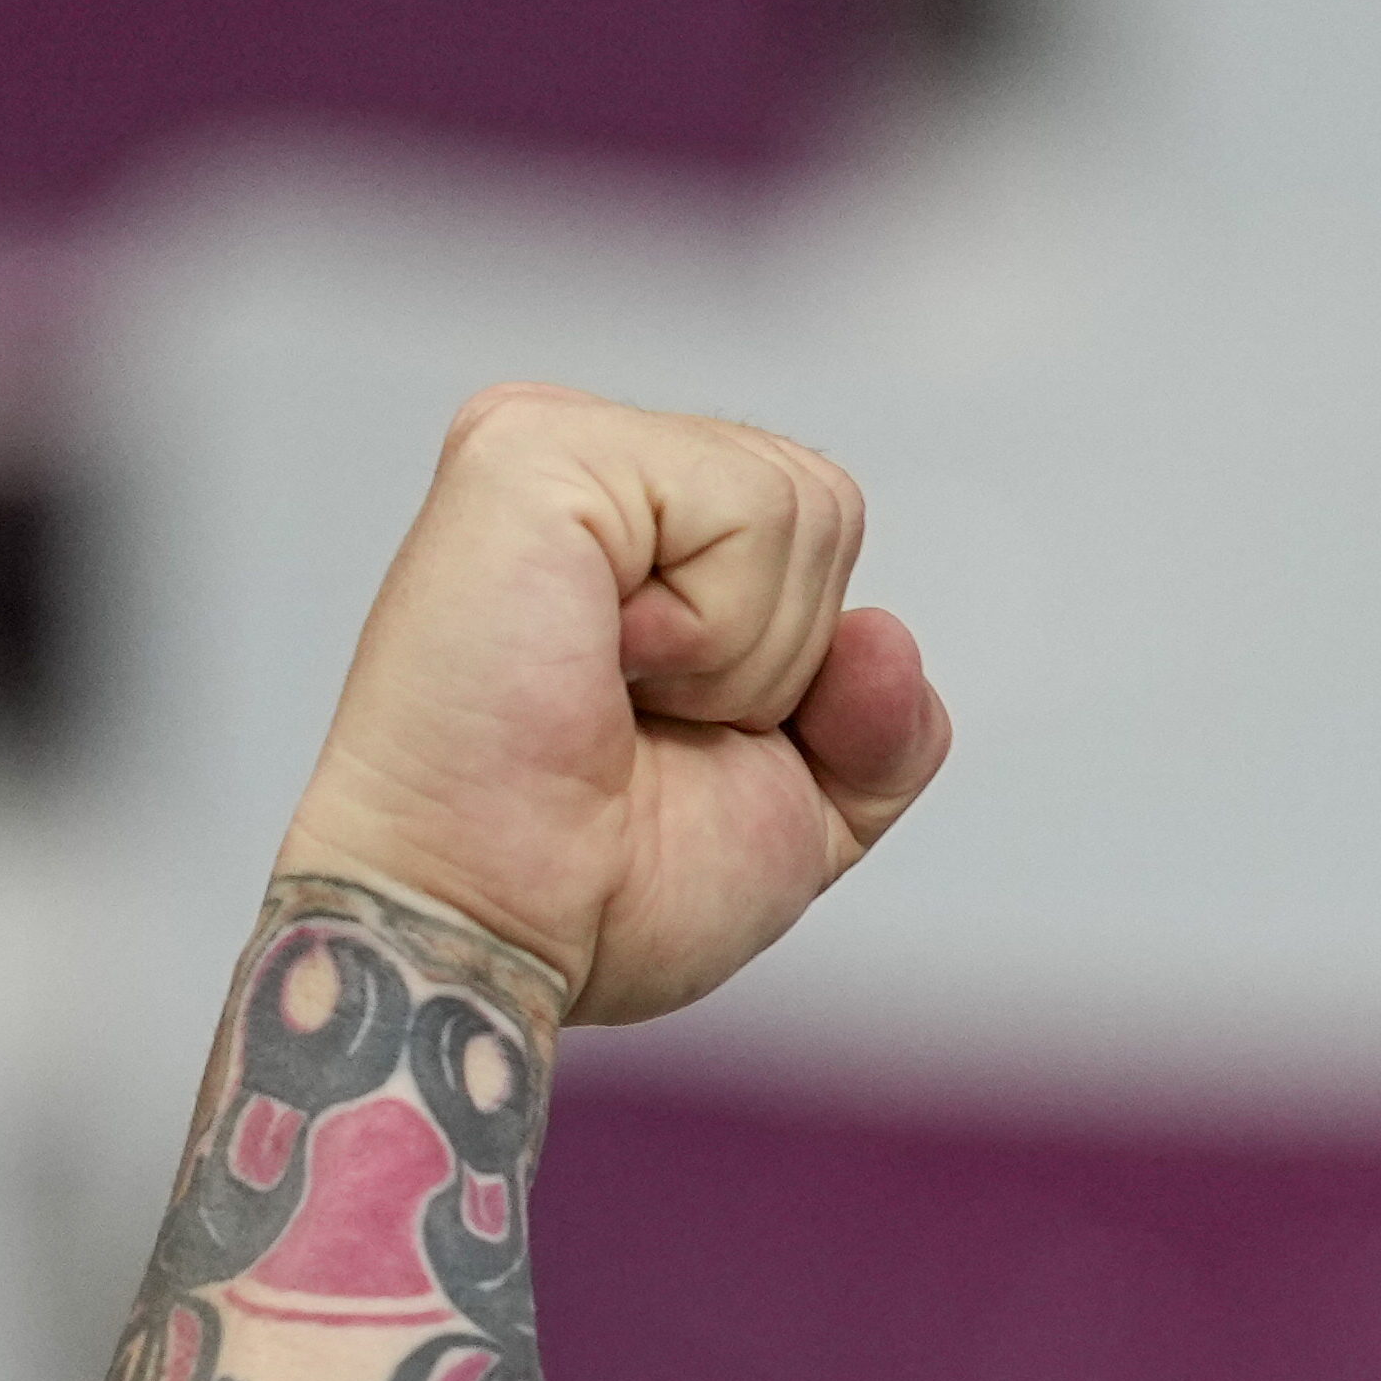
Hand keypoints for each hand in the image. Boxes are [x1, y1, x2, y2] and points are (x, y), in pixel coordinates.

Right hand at [273, 386, 949, 1027]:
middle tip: (639, 721)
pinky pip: (746, 507)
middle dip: (778, 661)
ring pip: (797, 504)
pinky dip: (711, 628)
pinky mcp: (528, 450)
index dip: (806, 671)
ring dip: (738, 655)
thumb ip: (884, 724)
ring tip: (609, 695)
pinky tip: (599, 660)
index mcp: (642, 533)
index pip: (824, 531)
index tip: (675, 733)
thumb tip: (882, 630)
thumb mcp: (808, 808)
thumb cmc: (603, 886)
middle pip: (827, 506)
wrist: (496, 936)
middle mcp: (591, 472)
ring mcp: (550, 444)